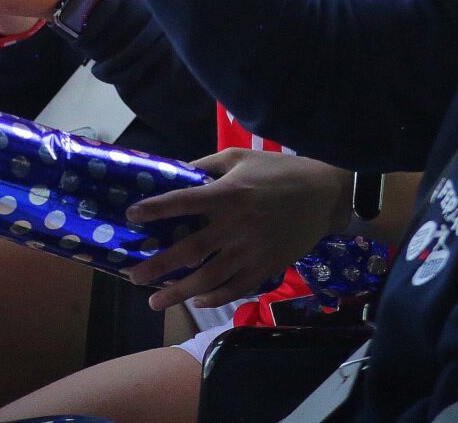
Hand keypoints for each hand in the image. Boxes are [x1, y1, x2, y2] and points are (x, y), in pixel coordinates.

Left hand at [125, 150, 351, 310]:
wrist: (325, 195)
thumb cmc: (279, 171)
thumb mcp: (241, 157)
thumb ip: (208, 166)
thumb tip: (177, 175)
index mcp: (228, 194)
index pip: (183, 202)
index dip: (156, 209)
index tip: (131, 216)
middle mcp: (236, 225)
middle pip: (190, 249)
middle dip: (159, 265)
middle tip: (133, 276)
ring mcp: (251, 250)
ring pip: (209, 277)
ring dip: (179, 292)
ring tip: (155, 301)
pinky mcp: (266, 266)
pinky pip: (236, 288)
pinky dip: (215, 297)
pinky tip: (198, 300)